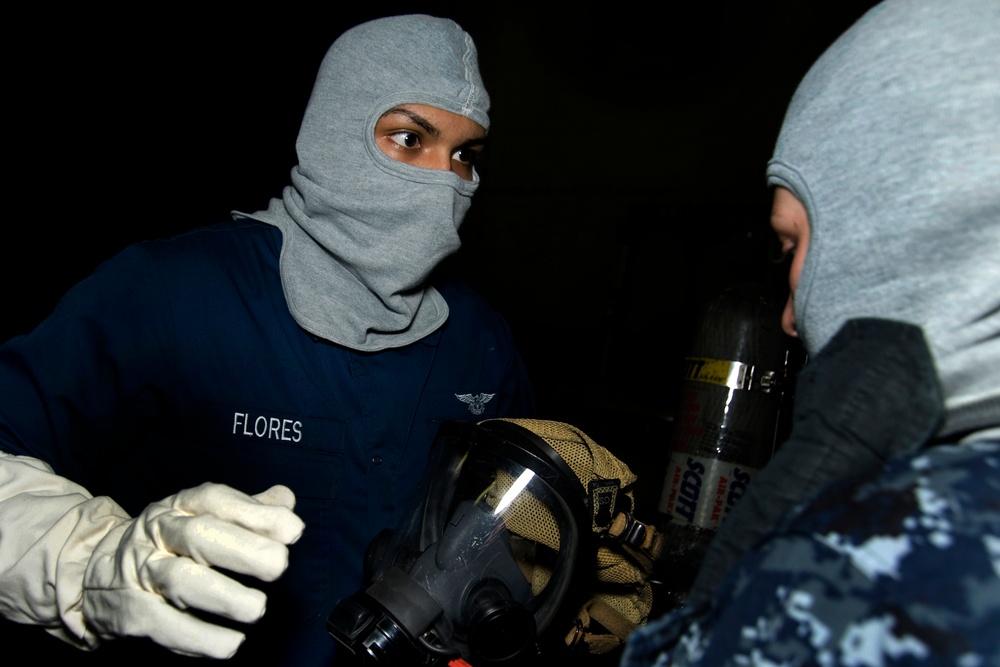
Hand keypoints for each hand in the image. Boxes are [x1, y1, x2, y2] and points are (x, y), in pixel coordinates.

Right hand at [81, 483, 304, 658]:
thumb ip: (248, 511)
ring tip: (257, 609)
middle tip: (278, 565)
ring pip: (179, 580)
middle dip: (242, 550)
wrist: (95, 575)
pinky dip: (199, 637)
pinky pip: (164, 625)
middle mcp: (158, 533)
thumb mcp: (201, 518)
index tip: (292, 530)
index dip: (254, 514)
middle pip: (197, 536)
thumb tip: (287, 502)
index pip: (215, 501)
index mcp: (181, 506)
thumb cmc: (168, 545)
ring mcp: (141, 571)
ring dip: (222, 596)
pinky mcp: (131, 612)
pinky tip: (231, 644)